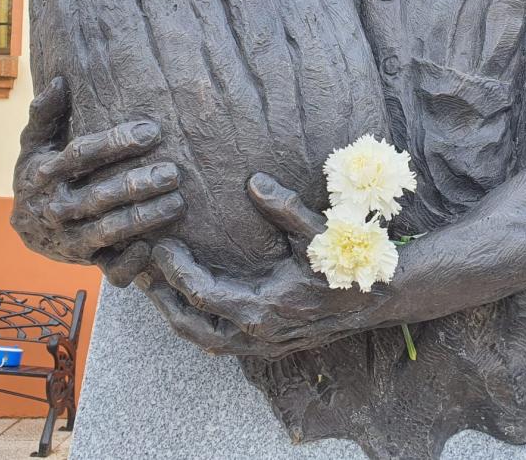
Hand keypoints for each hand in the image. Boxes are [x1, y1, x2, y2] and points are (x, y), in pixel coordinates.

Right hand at [11, 77, 185, 285]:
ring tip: (177, 203)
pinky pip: (110, 270)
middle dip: (136, 185)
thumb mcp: (34, 143)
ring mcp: (71, 240)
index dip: (115, 143)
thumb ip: (45, 114)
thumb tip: (59, 80)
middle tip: (174, 172)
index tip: (152, 132)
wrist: (27, 227)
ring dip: (143, 220)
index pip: (80, 156)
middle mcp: (57, 209)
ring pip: (108, 232)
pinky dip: (131, 263)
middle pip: (97, 197)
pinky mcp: (88, 262)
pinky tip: (155, 246)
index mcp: (45, 174)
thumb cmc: (41, 173)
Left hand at [145, 173, 393, 356]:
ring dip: (181, 318)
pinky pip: (226, 344)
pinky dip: (204, 327)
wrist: (382, 298)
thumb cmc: (349, 263)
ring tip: (160, 292)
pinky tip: (196, 307)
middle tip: (142, 278)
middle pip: (194, 328)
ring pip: (208, 342)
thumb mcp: (318, 231)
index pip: (203, 294)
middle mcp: (260, 334)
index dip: (176, 270)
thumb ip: (284, 207)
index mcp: (265, 307)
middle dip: (165, 304)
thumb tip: (254, 180)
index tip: (161, 245)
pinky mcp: (273, 345)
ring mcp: (266, 345)